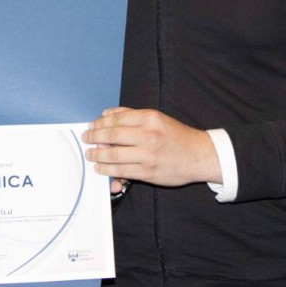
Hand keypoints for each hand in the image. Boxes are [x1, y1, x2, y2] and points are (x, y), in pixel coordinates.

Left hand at [83, 107, 221, 186]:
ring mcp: (147, 155)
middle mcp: (148, 135)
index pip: (116, 119)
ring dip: (97, 155)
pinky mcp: (148, 172)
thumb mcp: (157, 118)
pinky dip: (107, 170)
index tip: (91, 126)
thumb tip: (106, 114)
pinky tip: (101, 168)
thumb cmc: (177, 136)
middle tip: (86, 139)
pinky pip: (122, 171)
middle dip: (94, 137)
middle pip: (111, 136)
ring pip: (113, 156)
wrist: (199, 155)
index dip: (100, 123)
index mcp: (150, 118)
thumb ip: (131, 114)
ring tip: (90, 154)